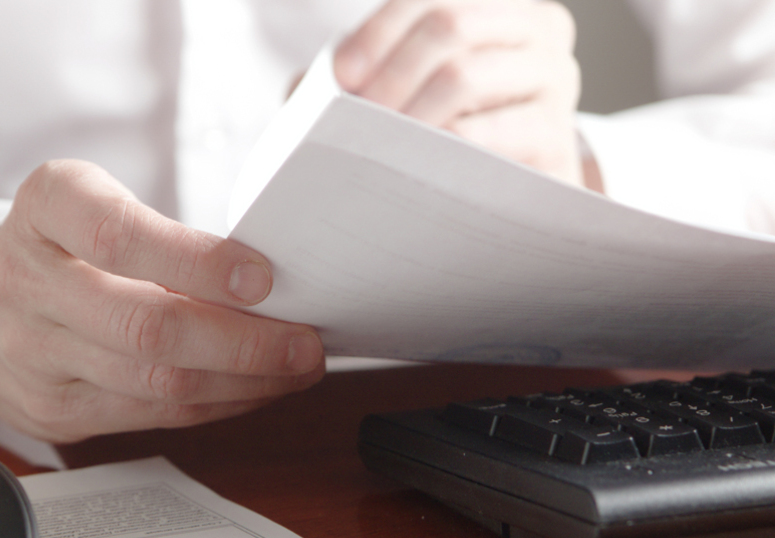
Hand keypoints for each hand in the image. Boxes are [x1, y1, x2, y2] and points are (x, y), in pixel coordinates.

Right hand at [0, 160, 324, 442]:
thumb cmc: (57, 245)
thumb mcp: (92, 202)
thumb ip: (160, 231)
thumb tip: (268, 280)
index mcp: (43, 208)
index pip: (117, 237)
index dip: (194, 261)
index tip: (263, 276)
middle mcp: (26, 282)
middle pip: (144, 327)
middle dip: (242, 342)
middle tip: (305, 340)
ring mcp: (33, 356)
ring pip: (155, 383)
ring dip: (243, 381)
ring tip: (295, 366)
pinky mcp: (53, 411)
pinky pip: (151, 416)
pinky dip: (216, 405)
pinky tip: (253, 388)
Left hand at [335, 0, 582, 185]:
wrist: (510, 191)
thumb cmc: (448, 129)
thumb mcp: (408, 88)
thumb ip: (363, 73)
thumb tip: (308, 85)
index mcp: (498, 3)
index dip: (379, 30)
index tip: (342, 74)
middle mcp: (539, 27)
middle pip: (448, 25)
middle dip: (390, 71)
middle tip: (357, 115)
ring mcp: (555, 79)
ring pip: (464, 75)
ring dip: (407, 111)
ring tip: (378, 143)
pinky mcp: (556, 136)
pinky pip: (488, 134)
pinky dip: (440, 149)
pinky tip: (415, 166)